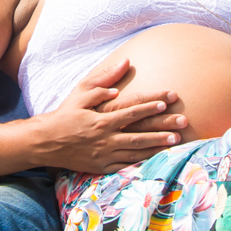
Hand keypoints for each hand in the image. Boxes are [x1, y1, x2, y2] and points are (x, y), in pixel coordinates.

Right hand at [36, 58, 181, 173]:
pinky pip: (127, 165)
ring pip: (137, 150)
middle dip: (163, 126)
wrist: (46, 142)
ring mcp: (105, 154)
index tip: (167, 100)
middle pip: (140, 132)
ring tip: (178, 141)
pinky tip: (159, 159)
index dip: (150, 105)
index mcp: (101, 118)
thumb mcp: (80, 92)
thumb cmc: (65, 114)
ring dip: (158, 145)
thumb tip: (124, 63)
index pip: (131, 110)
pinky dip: (144, 162)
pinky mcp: (103, 167)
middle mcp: (105, 137)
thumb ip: (103, 79)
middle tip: (183, 122)